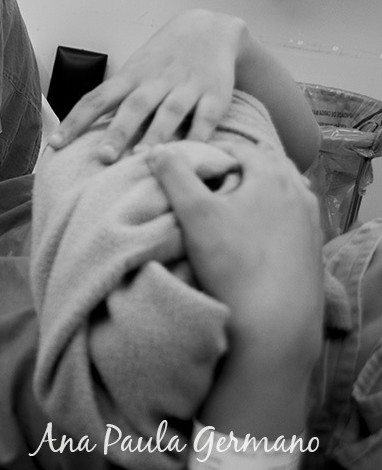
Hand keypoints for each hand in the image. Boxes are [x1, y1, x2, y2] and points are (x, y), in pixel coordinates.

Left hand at [48, 10, 245, 161]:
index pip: (96, 99)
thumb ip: (113, 100)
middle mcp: (156, 80)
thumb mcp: (134, 72)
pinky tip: (192, 153)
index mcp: (130, 77)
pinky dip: (200, 135)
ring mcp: (187, 86)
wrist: (211, 28)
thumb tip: (77, 136)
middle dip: (117, 131)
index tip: (55, 143)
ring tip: (143, 158)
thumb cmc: (161, 60)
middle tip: (103, 157)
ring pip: (170, 111)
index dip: (74, 121)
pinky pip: (208, 116)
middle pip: (133, 106)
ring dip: (156, 134)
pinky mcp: (216, 94)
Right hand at [145, 141, 322, 360]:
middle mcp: (299, 192)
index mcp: (272, 176)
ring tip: (232, 202)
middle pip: (267, 165)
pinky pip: (293, 216)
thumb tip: (156, 150)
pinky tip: (255, 230)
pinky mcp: (312, 246)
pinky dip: (273, 212)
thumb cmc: (232, 263)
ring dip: (259, 188)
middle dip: (240, 166)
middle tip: (211, 178)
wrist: (273, 321)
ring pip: (284, 190)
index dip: (212, 151)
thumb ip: (174, 175)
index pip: (239, 148)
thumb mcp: (194, 214)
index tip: (191, 162)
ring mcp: (310, 220)